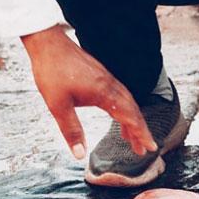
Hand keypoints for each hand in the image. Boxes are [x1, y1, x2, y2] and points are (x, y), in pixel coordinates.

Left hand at [20, 24, 156, 158]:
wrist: (48, 44)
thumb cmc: (52, 71)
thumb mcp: (58, 106)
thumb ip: (71, 130)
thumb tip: (80, 154)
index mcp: (104, 93)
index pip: (130, 116)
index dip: (141, 133)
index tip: (150, 146)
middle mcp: (110, 85)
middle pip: (133, 109)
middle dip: (139, 130)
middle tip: (143, 148)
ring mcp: (106, 78)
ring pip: (126, 101)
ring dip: (131, 120)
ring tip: (130, 138)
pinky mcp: (100, 75)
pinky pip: (119, 94)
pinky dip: (122, 108)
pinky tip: (116, 113)